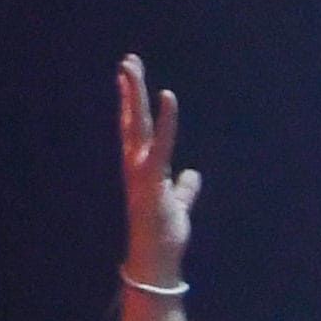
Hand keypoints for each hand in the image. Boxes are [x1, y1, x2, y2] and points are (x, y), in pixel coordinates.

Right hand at [116, 55, 196, 285]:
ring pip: (137, 124)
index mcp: (141, 168)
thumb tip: (192, 176)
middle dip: (129, 89)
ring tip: (132, 67)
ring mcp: (140, 170)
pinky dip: (166, 120)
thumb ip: (184, 189)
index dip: (132, 102)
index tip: (128, 78)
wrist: (156, 260)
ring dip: (135, 94)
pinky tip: (168, 96)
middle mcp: (135, 165)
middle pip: (132, 119)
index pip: (135, 128)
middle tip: (128, 60)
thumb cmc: (164, 235)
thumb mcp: (178, 205)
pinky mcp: (152, 179)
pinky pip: (160, 143)